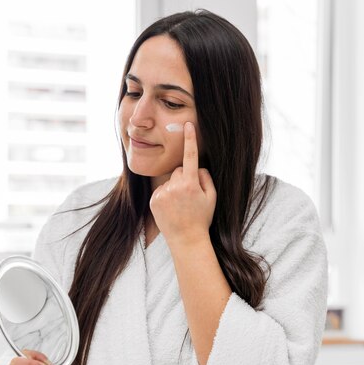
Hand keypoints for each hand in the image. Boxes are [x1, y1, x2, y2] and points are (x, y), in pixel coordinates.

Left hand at [149, 122, 216, 247]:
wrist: (186, 240)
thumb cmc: (202, 218)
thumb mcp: (212, 197)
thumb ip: (205, 177)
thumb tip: (196, 167)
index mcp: (190, 184)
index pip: (190, 156)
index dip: (190, 139)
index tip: (187, 124)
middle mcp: (174, 187)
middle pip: (179, 170)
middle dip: (184, 178)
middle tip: (190, 197)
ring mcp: (162, 194)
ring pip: (169, 181)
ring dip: (175, 188)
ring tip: (180, 205)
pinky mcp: (154, 200)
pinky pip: (161, 189)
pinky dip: (166, 196)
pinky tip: (171, 209)